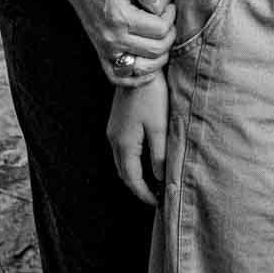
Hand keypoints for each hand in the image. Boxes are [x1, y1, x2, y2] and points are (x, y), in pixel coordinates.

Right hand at [55, 0, 177, 85]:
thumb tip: (159, 7)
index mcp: (121, 18)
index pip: (160, 29)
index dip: (171, 17)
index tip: (169, 8)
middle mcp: (113, 39)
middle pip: (156, 50)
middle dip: (170, 36)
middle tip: (167, 23)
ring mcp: (107, 51)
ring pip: (144, 68)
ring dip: (160, 57)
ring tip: (161, 40)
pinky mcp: (102, 56)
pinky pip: (121, 79)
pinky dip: (138, 79)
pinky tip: (149, 67)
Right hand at [108, 77, 168, 204]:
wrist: (137, 70)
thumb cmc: (151, 96)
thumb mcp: (160, 126)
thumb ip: (159, 154)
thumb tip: (160, 177)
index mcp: (124, 144)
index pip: (132, 178)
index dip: (144, 193)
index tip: (157, 203)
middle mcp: (114, 140)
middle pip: (124, 173)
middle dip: (138, 187)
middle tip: (156, 195)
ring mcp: (113, 131)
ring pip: (122, 162)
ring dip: (135, 174)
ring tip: (154, 181)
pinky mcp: (117, 124)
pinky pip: (123, 150)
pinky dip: (133, 161)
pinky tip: (146, 160)